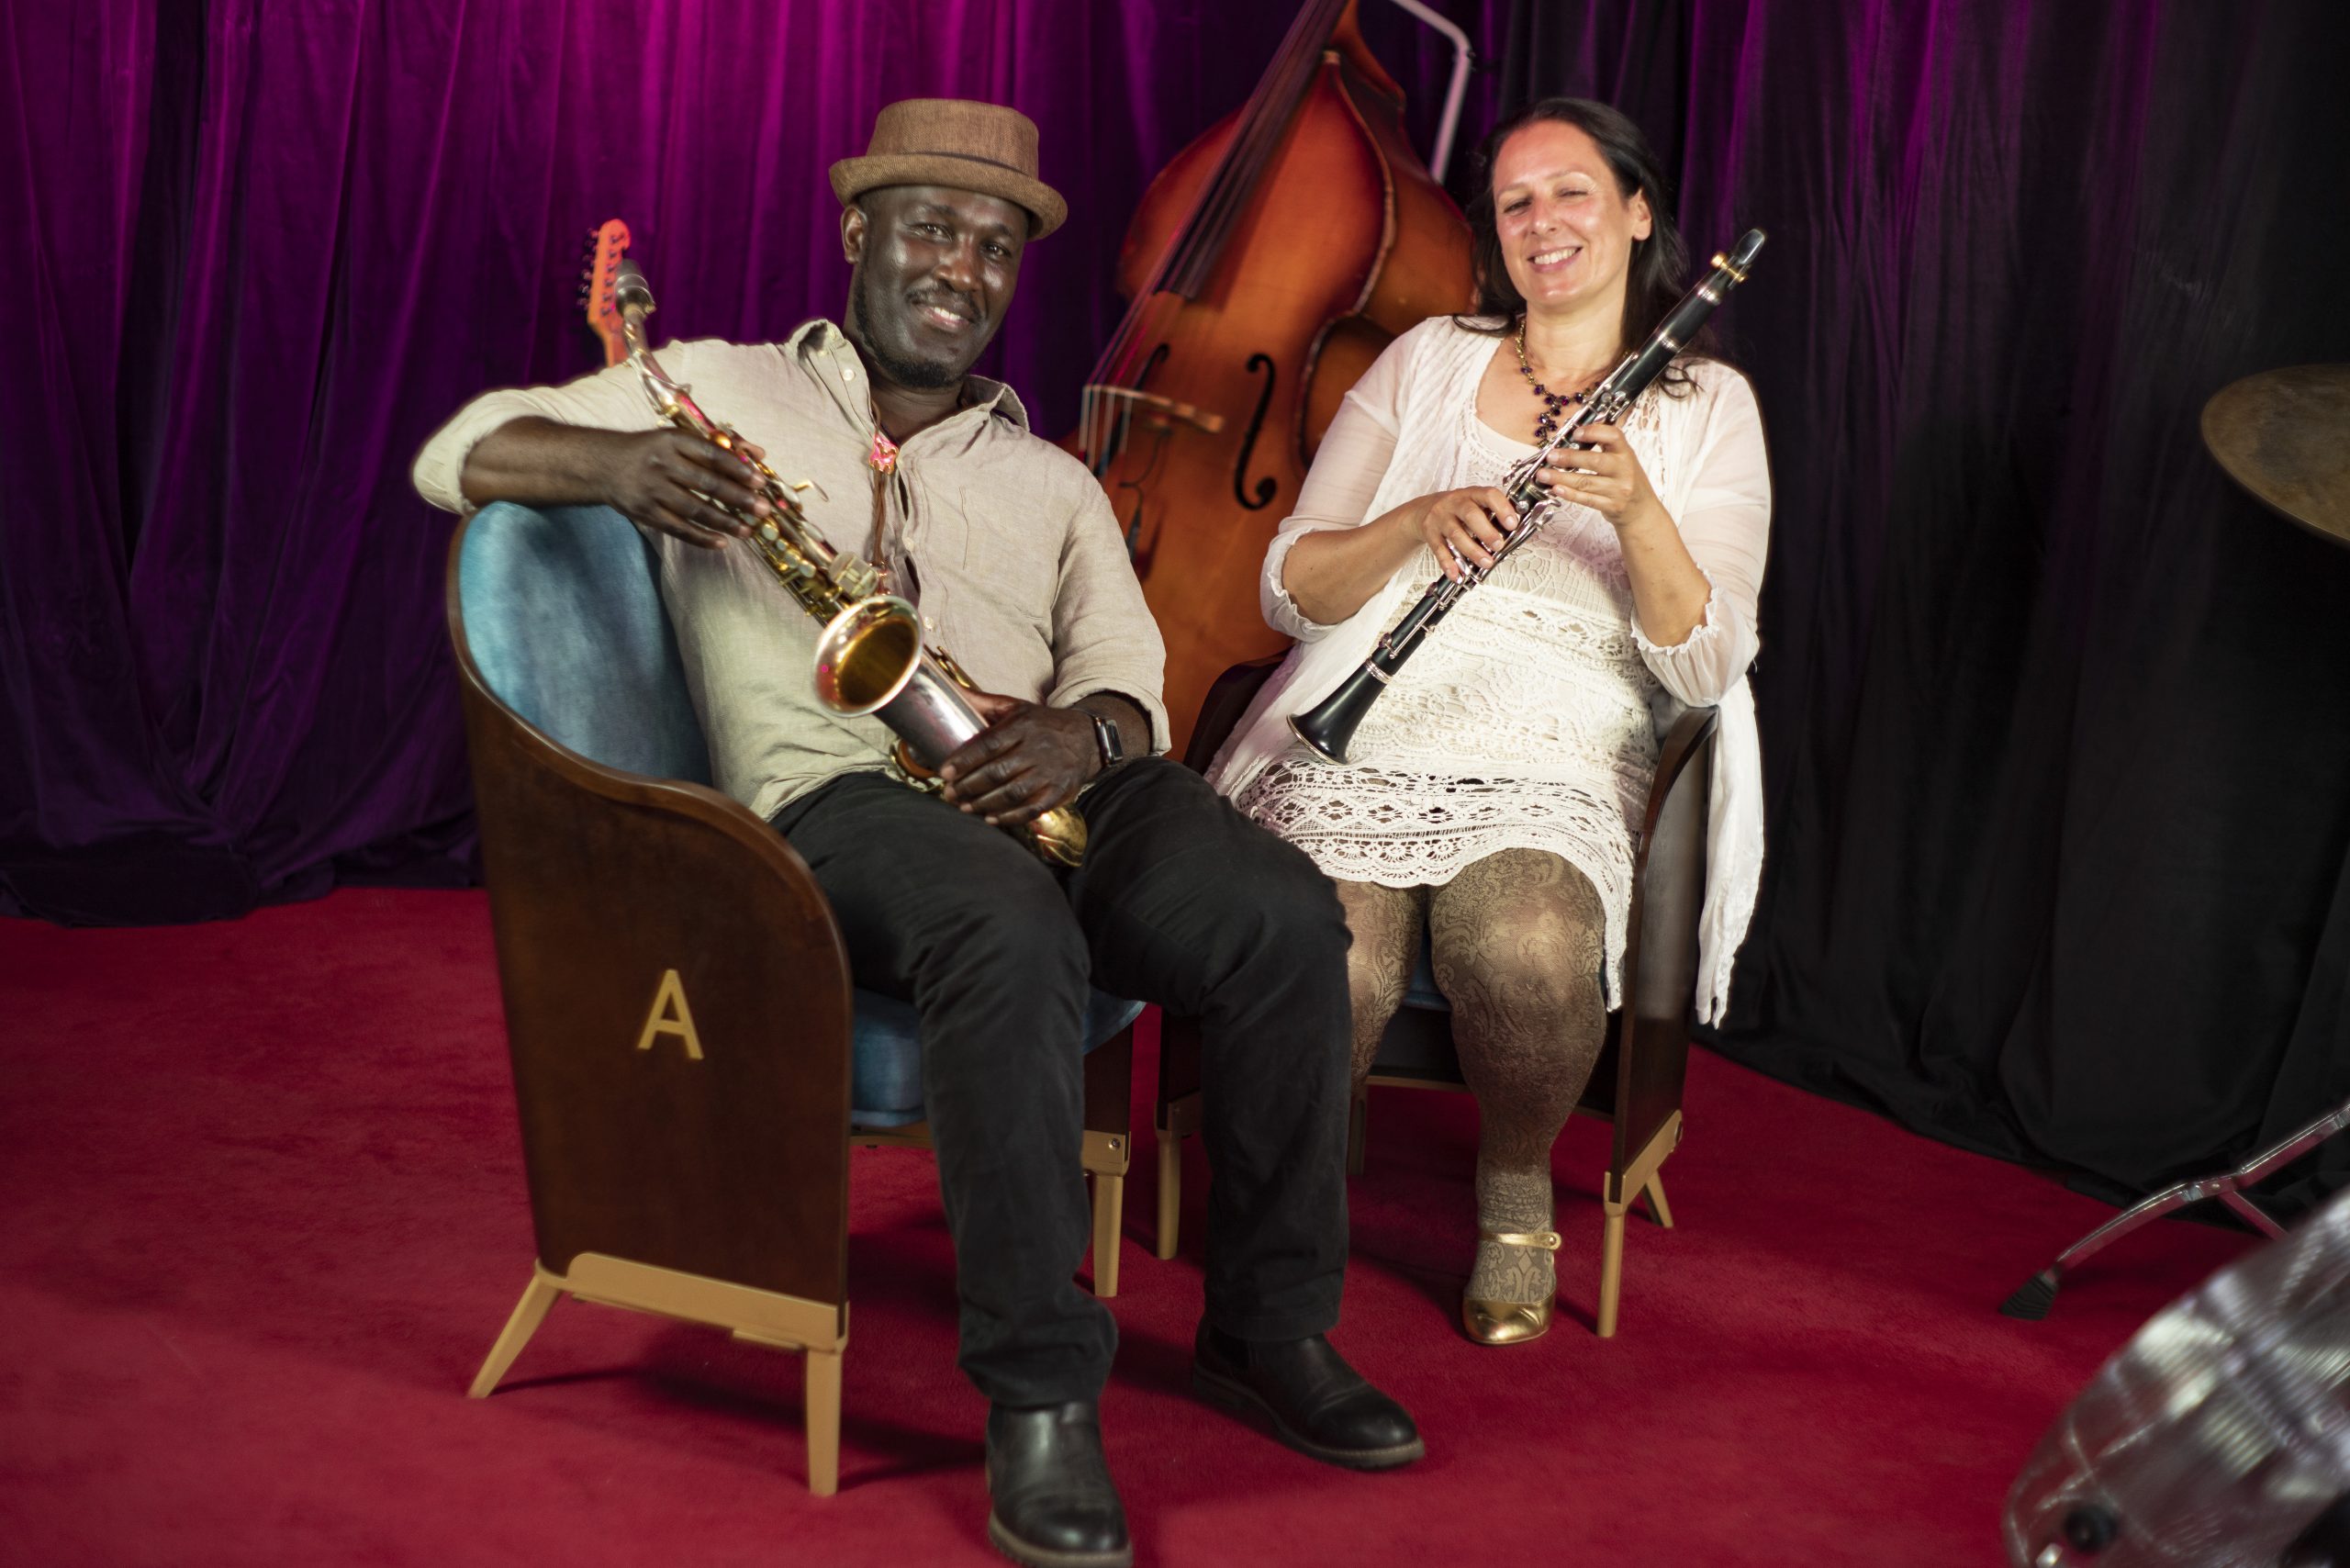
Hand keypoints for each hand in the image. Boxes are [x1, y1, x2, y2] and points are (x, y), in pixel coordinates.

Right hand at [602, 428, 771, 549]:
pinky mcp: (646, 513)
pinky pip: (678, 529)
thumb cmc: (652, 451)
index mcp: (673, 441)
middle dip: (738, 498)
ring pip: (695, 509)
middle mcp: (662, 464)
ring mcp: (653, 490)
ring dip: (725, 522)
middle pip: (707, 484)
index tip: (760, 482)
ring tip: (748, 530)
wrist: (604, 465)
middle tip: (763, 510)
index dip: (738, 469)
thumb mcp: (679, 439)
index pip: (711, 455)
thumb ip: (720, 445)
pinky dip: (701, 537)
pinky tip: (722, 542)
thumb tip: (759, 453)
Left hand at [937, 692, 1097, 825]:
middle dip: (969, 786)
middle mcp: (1037, 749)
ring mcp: (1049, 773)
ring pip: (1012, 793)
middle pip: (998, 772)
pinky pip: (1032, 809)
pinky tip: (991, 818)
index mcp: (1023, 726)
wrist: (1085, 738)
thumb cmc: (1041, 724)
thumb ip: (981, 702)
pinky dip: (1010, 817)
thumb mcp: (1015, 707)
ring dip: (984, 803)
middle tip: (949, 793)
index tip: (945, 772)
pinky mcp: (1058, 792)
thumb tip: (948, 687)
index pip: (989, 745)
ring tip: (964, 807)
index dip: (965, 760)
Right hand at [1407, 486, 1519, 581]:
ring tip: (1486, 562)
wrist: (1422, 510)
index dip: (1502, 508)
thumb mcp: (1473, 502)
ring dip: (1473, 551)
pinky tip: (1457, 573)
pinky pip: (1439, 549)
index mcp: (1471, 494)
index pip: (1488, 495)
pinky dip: (1448, 563)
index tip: (1512, 523)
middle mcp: (1454, 503)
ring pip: (1456, 534)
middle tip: (1499, 546)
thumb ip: (1491, 513)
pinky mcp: (1430, 533)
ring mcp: (1440, 517)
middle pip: (1471, 515)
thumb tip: (1513, 530)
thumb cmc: (1455, 508)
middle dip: (1487, 532)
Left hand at [1537, 423, 1663, 529]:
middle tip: (1550, 456)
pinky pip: (1586, 499)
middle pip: (1595, 461)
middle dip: (1569, 458)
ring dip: (1561, 477)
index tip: (1575, 433)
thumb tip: (1573, 436)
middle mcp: (1624, 470)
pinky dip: (1569, 494)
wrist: (1642, 510)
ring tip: (1543, 474)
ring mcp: (1618, 490)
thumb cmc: (1627, 481)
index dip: (1593, 432)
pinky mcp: (1611, 506)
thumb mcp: (1623, 459)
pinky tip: (1556, 488)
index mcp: (1626, 453)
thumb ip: (1604, 447)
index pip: (1613, 436)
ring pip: (1586, 482)